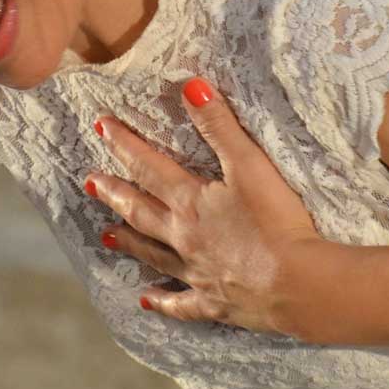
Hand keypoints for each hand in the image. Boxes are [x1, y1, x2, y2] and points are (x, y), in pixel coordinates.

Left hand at [86, 77, 324, 334]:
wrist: (298, 283)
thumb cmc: (277, 222)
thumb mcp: (249, 165)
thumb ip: (220, 126)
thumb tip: (190, 85)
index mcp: (190, 202)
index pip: (149, 166)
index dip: (125, 144)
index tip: (100, 128)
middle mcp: (184, 238)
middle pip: (142, 211)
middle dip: (115, 193)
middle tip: (89, 183)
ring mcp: (196, 273)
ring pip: (154, 254)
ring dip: (130, 243)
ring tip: (106, 236)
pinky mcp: (215, 303)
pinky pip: (181, 304)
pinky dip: (162, 302)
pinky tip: (146, 301)